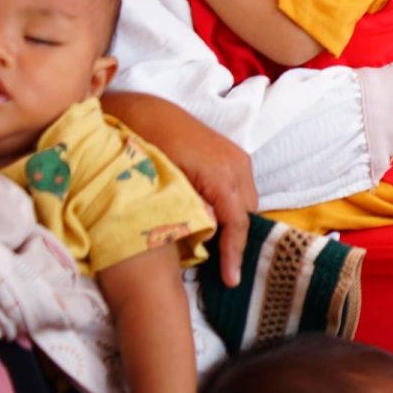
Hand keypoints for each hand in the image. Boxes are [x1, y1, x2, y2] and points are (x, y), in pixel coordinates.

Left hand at [102, 93, 255, 288]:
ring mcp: (237, 159)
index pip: (237, 223)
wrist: (144, 111)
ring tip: (216, 251)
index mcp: (224, 173)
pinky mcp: (231, 157)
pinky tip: (214, 223)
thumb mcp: (166, 183)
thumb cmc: (148, 145)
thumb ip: (190, 208)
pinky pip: (239, 191)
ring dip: (234, 226)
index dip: (234, 254)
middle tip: (220, 271)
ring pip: (246, 203)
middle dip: (237, 242)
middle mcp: (238, 166)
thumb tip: (208, 233)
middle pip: (248, 215)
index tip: (231, 281)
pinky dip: (231, 210)